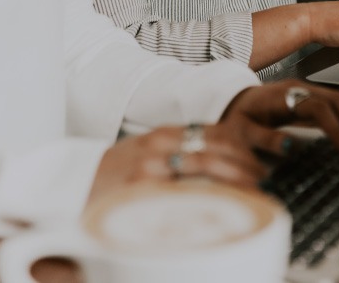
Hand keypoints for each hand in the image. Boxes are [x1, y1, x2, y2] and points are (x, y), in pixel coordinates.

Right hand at [86, 124, 267, 209]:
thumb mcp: (149, 151)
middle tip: (262, 177)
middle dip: (244, 164)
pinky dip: (206, 198)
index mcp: (164, 133)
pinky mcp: (141, 190)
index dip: (240, 145)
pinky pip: (181, 194)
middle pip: (213, 148)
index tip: (258, 158)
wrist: (76, 185)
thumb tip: (220, 163)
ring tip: (253, 191)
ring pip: (204, 166)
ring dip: (234, 179)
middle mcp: (159, 144)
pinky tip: (221, 206)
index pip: (212, 131)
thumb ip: (180, 151)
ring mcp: (150, 167)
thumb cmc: (118, 172)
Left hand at [220, 80, 338, 152]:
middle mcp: (297, 88)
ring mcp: (304, 90)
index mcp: (282, 95)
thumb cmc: (234, 118)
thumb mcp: (241, 132)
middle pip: (336, 98)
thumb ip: (263, 139)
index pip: (317, 106)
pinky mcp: (307, 97)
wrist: (227, 101)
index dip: (334, 127)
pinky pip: (333, 104)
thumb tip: (290, 148)